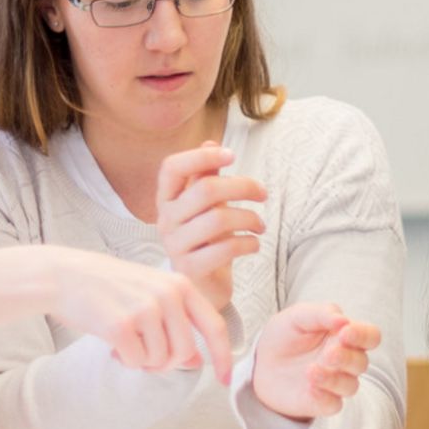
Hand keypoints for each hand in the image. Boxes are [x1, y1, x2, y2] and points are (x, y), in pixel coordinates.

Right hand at [36, 246, 231, 382]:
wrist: (63, 276)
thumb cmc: (106, 287)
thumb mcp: (149, 295)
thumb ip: (176, 322)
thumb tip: (196, 360)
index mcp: (180, 285)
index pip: (214, 326)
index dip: (223, 356)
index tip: (225, 380)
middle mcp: (168, 295)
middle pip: (185, 352)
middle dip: (166, 363)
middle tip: (144, 354)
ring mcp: (145, 308)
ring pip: (160, 359)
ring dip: (143, 360)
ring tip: (124, 343)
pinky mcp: (122, 325)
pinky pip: (137, 362)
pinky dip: (125, 360)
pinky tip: (111, 345)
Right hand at [156, 143, 267, 311]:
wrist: (202, 287)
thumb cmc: (206, 240)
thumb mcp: (206, 206)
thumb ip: (205, 176)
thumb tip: (211, 141)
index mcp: (166, 200)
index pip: (172, 167)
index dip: (201, 156)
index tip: (232, 154)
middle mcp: (165, 220)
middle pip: (206, 189)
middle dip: (242, 187)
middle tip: (263, 193)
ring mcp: (175, 246)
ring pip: (219, 218)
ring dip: (249, 218)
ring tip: (260, 225)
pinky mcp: (189, 269)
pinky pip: (225, 248)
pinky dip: (248, 243)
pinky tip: (254, 244)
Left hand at [251, 302, 378, 420]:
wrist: (259, 362)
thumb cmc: (285, 336)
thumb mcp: (298, 316)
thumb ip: (322, 313)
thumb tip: (344, 320)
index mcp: (345, 336)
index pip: (370, 336)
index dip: (363, 335)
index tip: (345, 332)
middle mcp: (345, 361)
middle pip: (362, 363)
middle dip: (346, 358)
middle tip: (328, 354)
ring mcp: (335, 384)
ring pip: (350, 386)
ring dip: (334, 379)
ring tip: (311, 371)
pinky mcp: (321, 402)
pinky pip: (333, 405)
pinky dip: (324, 397)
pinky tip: (309, 387)